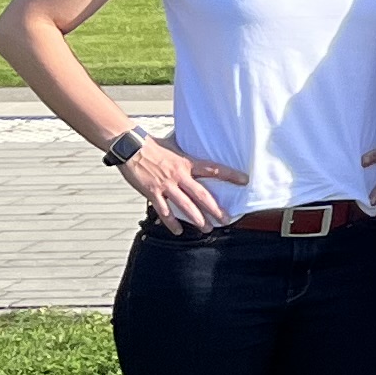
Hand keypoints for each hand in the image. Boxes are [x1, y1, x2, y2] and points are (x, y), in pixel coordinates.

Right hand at [118, 137, 241, 235]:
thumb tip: (195, 143)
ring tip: (206, 229)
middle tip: (226, 219)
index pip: (213, 169)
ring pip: (185, 206)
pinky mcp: (152, 192)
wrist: (131, 147)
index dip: (230, 175)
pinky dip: (171, 222)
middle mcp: (179, 175)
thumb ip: (185, 152)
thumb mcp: (174, 145)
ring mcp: (166, 185)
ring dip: (197, 219)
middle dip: (215, 208)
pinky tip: (178, 231)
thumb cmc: (152, 146)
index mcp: (187, 163)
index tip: (244, 181)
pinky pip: (164, 211)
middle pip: (201, 194)